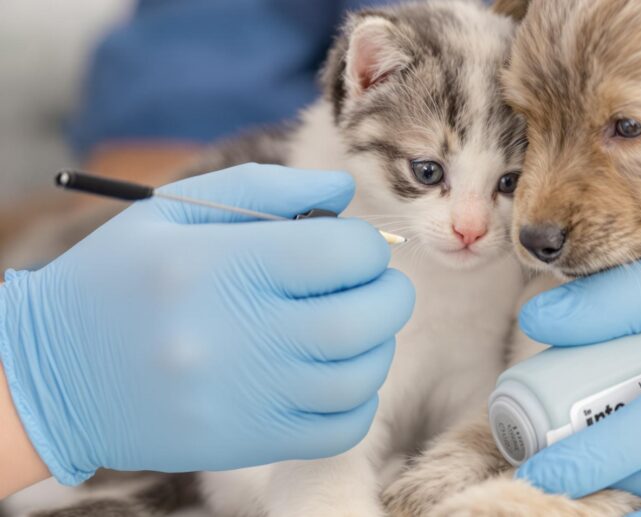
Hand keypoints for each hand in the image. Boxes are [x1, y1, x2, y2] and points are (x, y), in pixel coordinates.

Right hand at [0, 164, 413, 484]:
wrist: (52, 375)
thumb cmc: (120, 278)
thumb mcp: (174, 210)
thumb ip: (267, 189)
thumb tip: (342, 193)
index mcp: (220, 266)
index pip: (341, 254)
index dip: (365, 246)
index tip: (353, 248)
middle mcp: (234, 335)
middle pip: (361, 319)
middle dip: (389, 295)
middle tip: (375, 286)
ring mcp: (242, 397)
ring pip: (358, 377)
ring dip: (377, 346)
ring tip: (354, 327)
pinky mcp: (245, 442)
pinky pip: (339, 428)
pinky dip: (358, 399)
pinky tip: (335, 374)